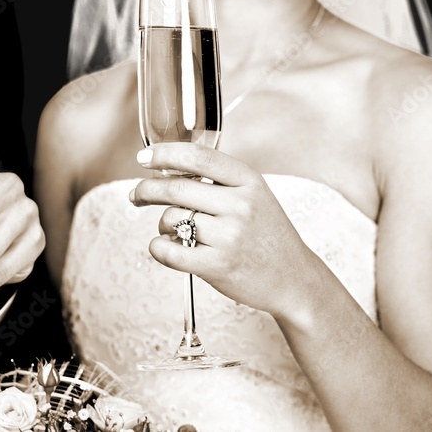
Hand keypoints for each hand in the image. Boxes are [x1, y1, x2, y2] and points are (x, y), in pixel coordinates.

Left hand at [129, 143, 319, 317]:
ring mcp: (230, 236)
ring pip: (171, 219)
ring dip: (163, 224)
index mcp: (249, 182)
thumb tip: (170, 170)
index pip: (199, 157)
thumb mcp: (256, 196)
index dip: (165, 154)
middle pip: (175, 188)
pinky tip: (165, 246)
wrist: (292, 277)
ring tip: (175, 231)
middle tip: (138, 194)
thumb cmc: (268, 236)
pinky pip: (168, 251)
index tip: (145, 156)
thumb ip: (221, 182)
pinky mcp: (217, 266)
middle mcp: (240, 205)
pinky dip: (158, 247)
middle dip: (146, 189)